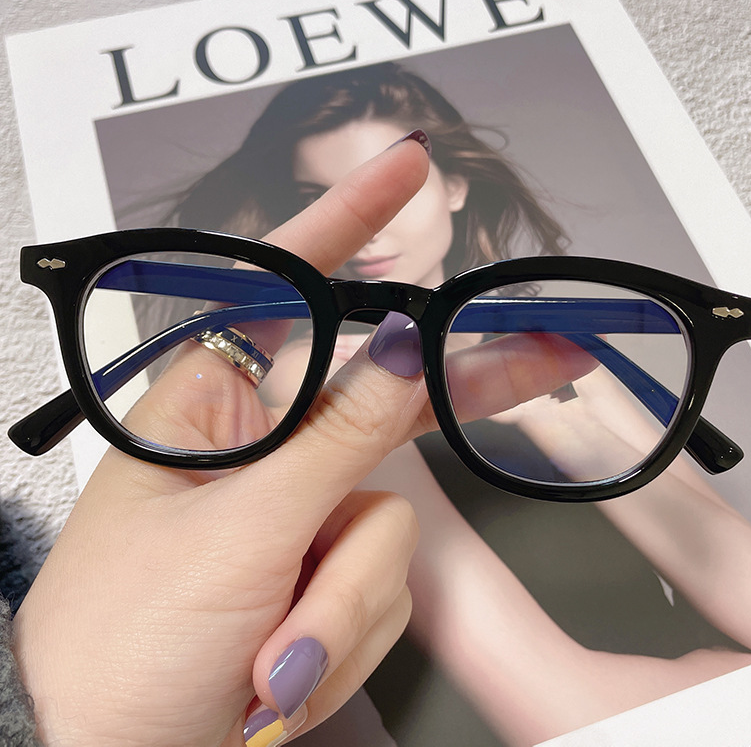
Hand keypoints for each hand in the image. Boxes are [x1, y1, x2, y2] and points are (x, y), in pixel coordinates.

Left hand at [12, 136, 429, 746]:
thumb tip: (404, 349)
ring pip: (387, 528)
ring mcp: (298, 516)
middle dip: (438, 419)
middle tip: (546, 357)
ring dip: (334, 608)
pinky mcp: (321, 574)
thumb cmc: (119, 647)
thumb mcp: (234, 535)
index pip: (289, 289)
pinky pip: (380, 591)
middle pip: (381, 410)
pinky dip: (335, 640)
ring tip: (263, 656)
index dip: (352, 221)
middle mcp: (262, 452)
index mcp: (212, 409)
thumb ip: (335, 441)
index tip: (407, 167)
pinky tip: (276, 670)